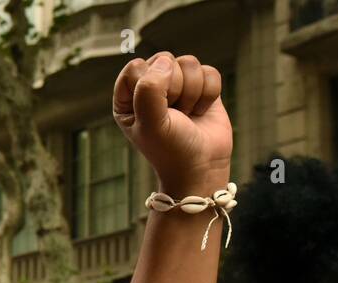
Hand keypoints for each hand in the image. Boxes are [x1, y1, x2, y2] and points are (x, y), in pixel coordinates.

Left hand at [112, 51, 232, 193]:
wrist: (201, 168)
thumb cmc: (170, 150)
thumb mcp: (151, 124)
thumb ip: (149, 89)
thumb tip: (166, 61)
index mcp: (128, 96)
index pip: (136, 67)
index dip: (150, 86)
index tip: (156, 111)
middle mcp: (151, 86)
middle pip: (164, 60)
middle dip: (174, 89)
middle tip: (173, 115)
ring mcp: (177, 84)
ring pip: (189, 63)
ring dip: (192, 93)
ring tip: (186, 115)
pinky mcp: (202, 86)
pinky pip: (209, 72)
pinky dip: (209, 94)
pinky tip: (200, 112)